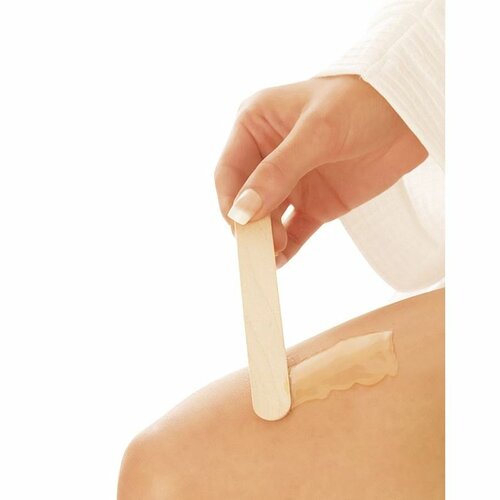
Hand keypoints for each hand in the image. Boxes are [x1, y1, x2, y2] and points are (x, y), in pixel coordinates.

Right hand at [214, 76, 427, 266]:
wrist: (413, 113)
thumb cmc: (362, 103)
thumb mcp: (318, 132)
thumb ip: (278, 172)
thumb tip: (241, 212)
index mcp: (255, 127)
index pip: (229, 171)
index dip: (230, 200)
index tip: (240, 224)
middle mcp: (268, 156)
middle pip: (245, 200)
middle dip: (249, 224)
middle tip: (261, 245)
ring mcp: (293, 182)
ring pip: (267, 219)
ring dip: (267, 239)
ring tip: (274, 254)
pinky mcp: (316, 203)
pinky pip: (294, 230)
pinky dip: (287, 247)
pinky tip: (281, 261)